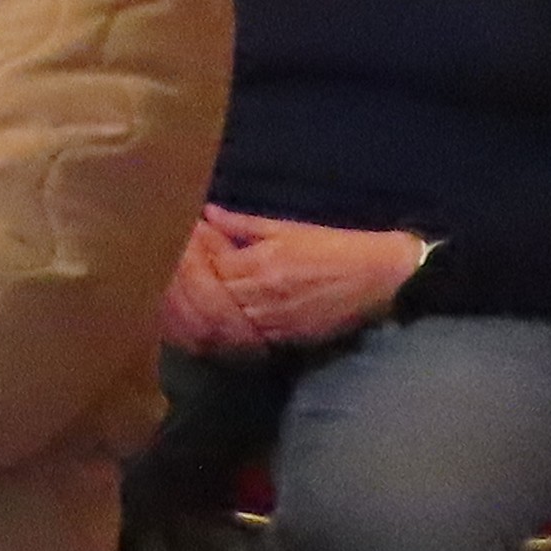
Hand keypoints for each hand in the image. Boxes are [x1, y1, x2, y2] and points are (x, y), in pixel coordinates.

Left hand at [195, 211, 425, 351]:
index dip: (191, 261)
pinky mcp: (286, 337)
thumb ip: (244, 225)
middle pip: (213, 296)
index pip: (210, 266)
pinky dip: (229, 331)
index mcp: (261, 263)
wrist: (380, 278)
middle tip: (170, 283)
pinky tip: (216, 325)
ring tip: (183, 306)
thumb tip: (208, 213)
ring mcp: (273, 320)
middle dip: (192, 289)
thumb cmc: (336, 247)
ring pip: (226, 320)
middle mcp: (262, 295)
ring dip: (205, 313)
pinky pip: (247, 337)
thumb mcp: (289, 228)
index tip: (175, 255)